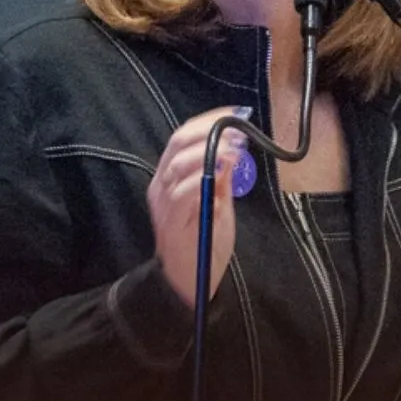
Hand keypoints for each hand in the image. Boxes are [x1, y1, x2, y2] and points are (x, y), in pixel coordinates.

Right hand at [150, 107, 249, 308]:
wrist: (188, 286)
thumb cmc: (203, 245)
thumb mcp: (217, 205)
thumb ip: (221, 179)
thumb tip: (233, 150)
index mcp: (169, 178)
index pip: (182, 137)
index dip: (208, 122)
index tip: (235, 114)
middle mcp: (160, 186)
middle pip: (178, 143)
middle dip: (210, 129)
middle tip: (239, 129)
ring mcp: (163, 204)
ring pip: (179, 163)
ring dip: (211, 150)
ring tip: (236, 149)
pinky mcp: (171, 222)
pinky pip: (183, 192)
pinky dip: (204, 176)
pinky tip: (223, 171)